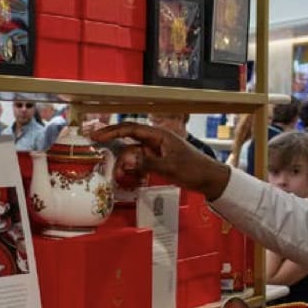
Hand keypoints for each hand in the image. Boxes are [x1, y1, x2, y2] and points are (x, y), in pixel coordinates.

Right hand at [91, 122, 231, 199]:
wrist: (210, 179)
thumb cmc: (194, 169)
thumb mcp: (170, 168)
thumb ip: (146, 164)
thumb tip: (126, 161)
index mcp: (159, 135)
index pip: (131, 128)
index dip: (112, 131)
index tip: (96, 136)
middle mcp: (156, 140)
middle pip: (129, 141)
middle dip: (115, 150)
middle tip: (100, 157)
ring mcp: (157, 151)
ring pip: (133, 155)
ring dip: (125, 165)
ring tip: (119, 176)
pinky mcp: (158, 161)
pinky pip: (140, 164)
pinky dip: (134, 171)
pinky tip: (132, 179)